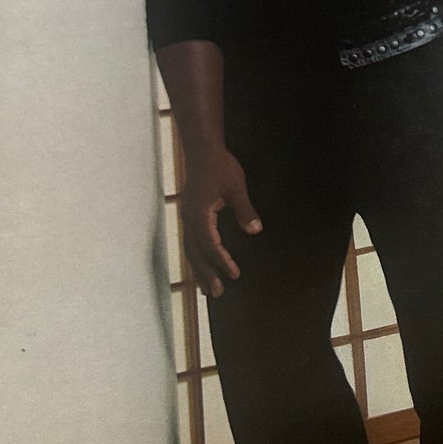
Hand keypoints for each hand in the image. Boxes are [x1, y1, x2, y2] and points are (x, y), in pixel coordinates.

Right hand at [179, 147, 260, 297]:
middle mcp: (189, 218)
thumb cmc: (219, 166)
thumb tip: (255, 230)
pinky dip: (197, 258)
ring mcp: (187, 217)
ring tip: (208, 290)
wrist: (202, 150)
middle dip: (205, 274)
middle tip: (216, 293)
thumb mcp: (237, 187)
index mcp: (199, 213)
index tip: (234, 273)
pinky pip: (191, 242)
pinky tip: (204, 267)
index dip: (221, 260)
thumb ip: (245, 209)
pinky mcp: (190, 216)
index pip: (209, 242)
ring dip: (199, 270)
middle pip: (195, 252)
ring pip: (190, 250)